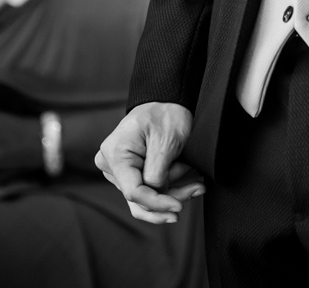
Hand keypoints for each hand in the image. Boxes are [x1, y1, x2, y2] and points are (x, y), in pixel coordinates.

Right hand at [95, 102, 204, 223]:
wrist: (167, 101)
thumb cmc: (166, 113)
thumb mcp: (166, 142)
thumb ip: (158, 173)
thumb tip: (157, 195)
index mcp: (115, 154)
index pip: (133, 192)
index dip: (156, 203)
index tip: (178, 207)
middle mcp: (111, 164)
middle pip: (141, 198)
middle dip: (169, 197)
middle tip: (197, 189)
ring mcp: (119, 170)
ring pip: (146, 197)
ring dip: (173, 193)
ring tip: (197, 184)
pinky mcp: (130, 173)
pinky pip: (148, 190)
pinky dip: (169, 189)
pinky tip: (190, 186)